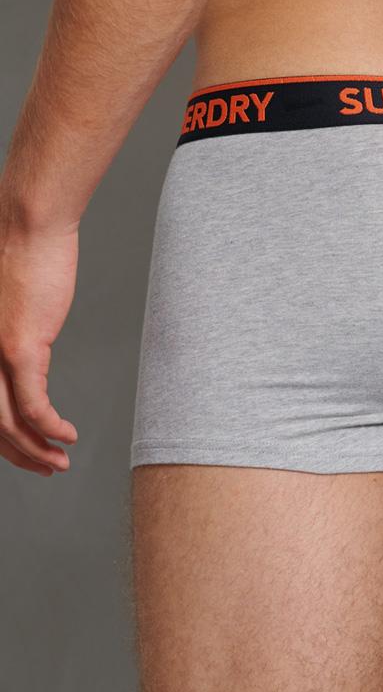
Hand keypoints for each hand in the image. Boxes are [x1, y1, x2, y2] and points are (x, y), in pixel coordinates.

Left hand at [0, 213, 78, 475]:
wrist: (27, 223)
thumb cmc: (18, 253)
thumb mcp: (6, 304)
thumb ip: (8, 334)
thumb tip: (21, 353)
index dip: (3, 441)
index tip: (28, 452)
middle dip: (20, 455)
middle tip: (47, 467)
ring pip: (9, 424)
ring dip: (37, 450)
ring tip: (60, 461)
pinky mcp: (18, 347)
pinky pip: (33, 405)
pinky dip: (51, 428)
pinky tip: (67, 435)